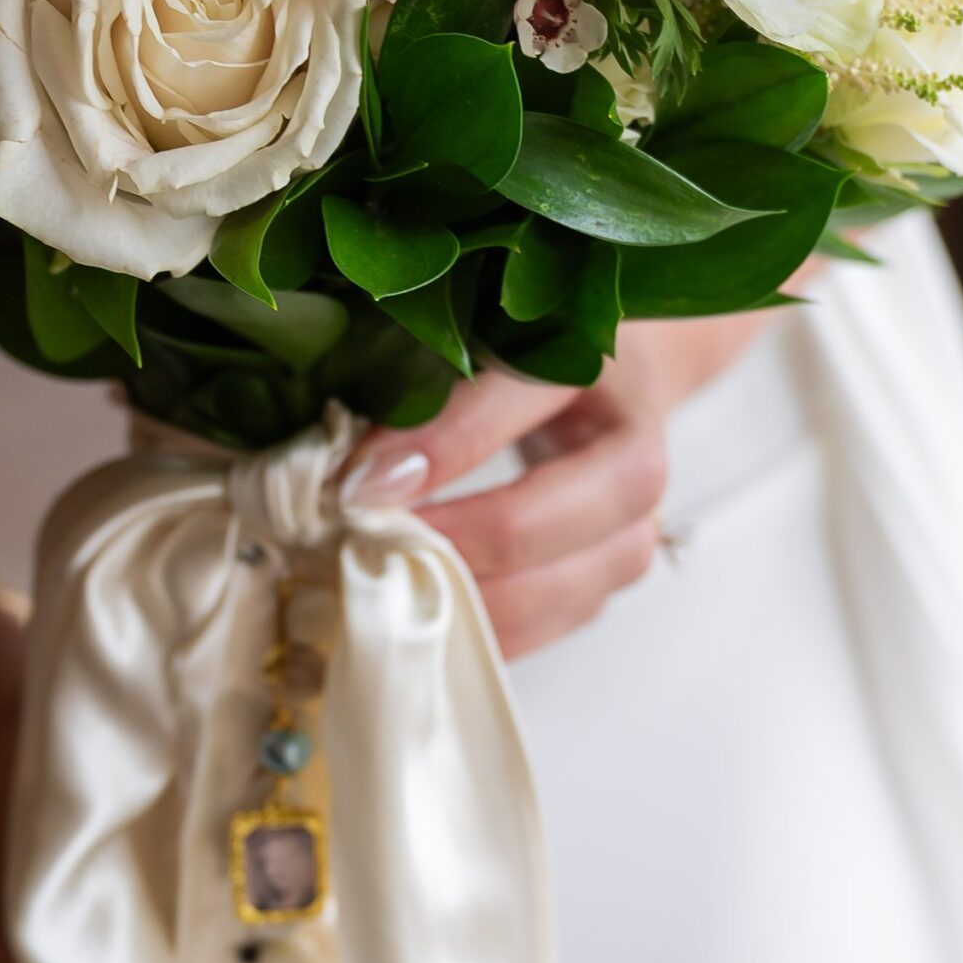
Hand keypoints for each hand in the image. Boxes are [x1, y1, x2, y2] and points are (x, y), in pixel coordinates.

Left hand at [345, 313, 774, 658]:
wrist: (603, 377)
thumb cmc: (519, 346)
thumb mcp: (472, 331)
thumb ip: (413, 372)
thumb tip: (325, 449)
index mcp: (596, 355)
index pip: (524, 396)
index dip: (441, 444)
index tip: (358, 484)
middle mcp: (632, 439)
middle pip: (562, 510)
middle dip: (463, 539)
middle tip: (375, 549)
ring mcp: (638, 515)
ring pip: (575, 580)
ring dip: (476, 601)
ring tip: (392, 595)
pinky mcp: (616, 569)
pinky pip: (562, 620)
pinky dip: (494, 631)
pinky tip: (428, 625)